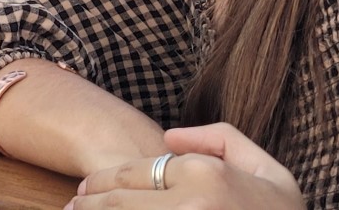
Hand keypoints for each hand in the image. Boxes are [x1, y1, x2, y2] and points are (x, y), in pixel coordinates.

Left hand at [64, 122, 304, 208]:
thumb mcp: (266, 166)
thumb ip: (220, 138)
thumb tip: (169, 136)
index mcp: (207, 176)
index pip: (139, 170)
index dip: (105, 179)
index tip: (86, 186)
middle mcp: (189, 206)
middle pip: (119, 201)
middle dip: (88, 203)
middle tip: (72, 204)